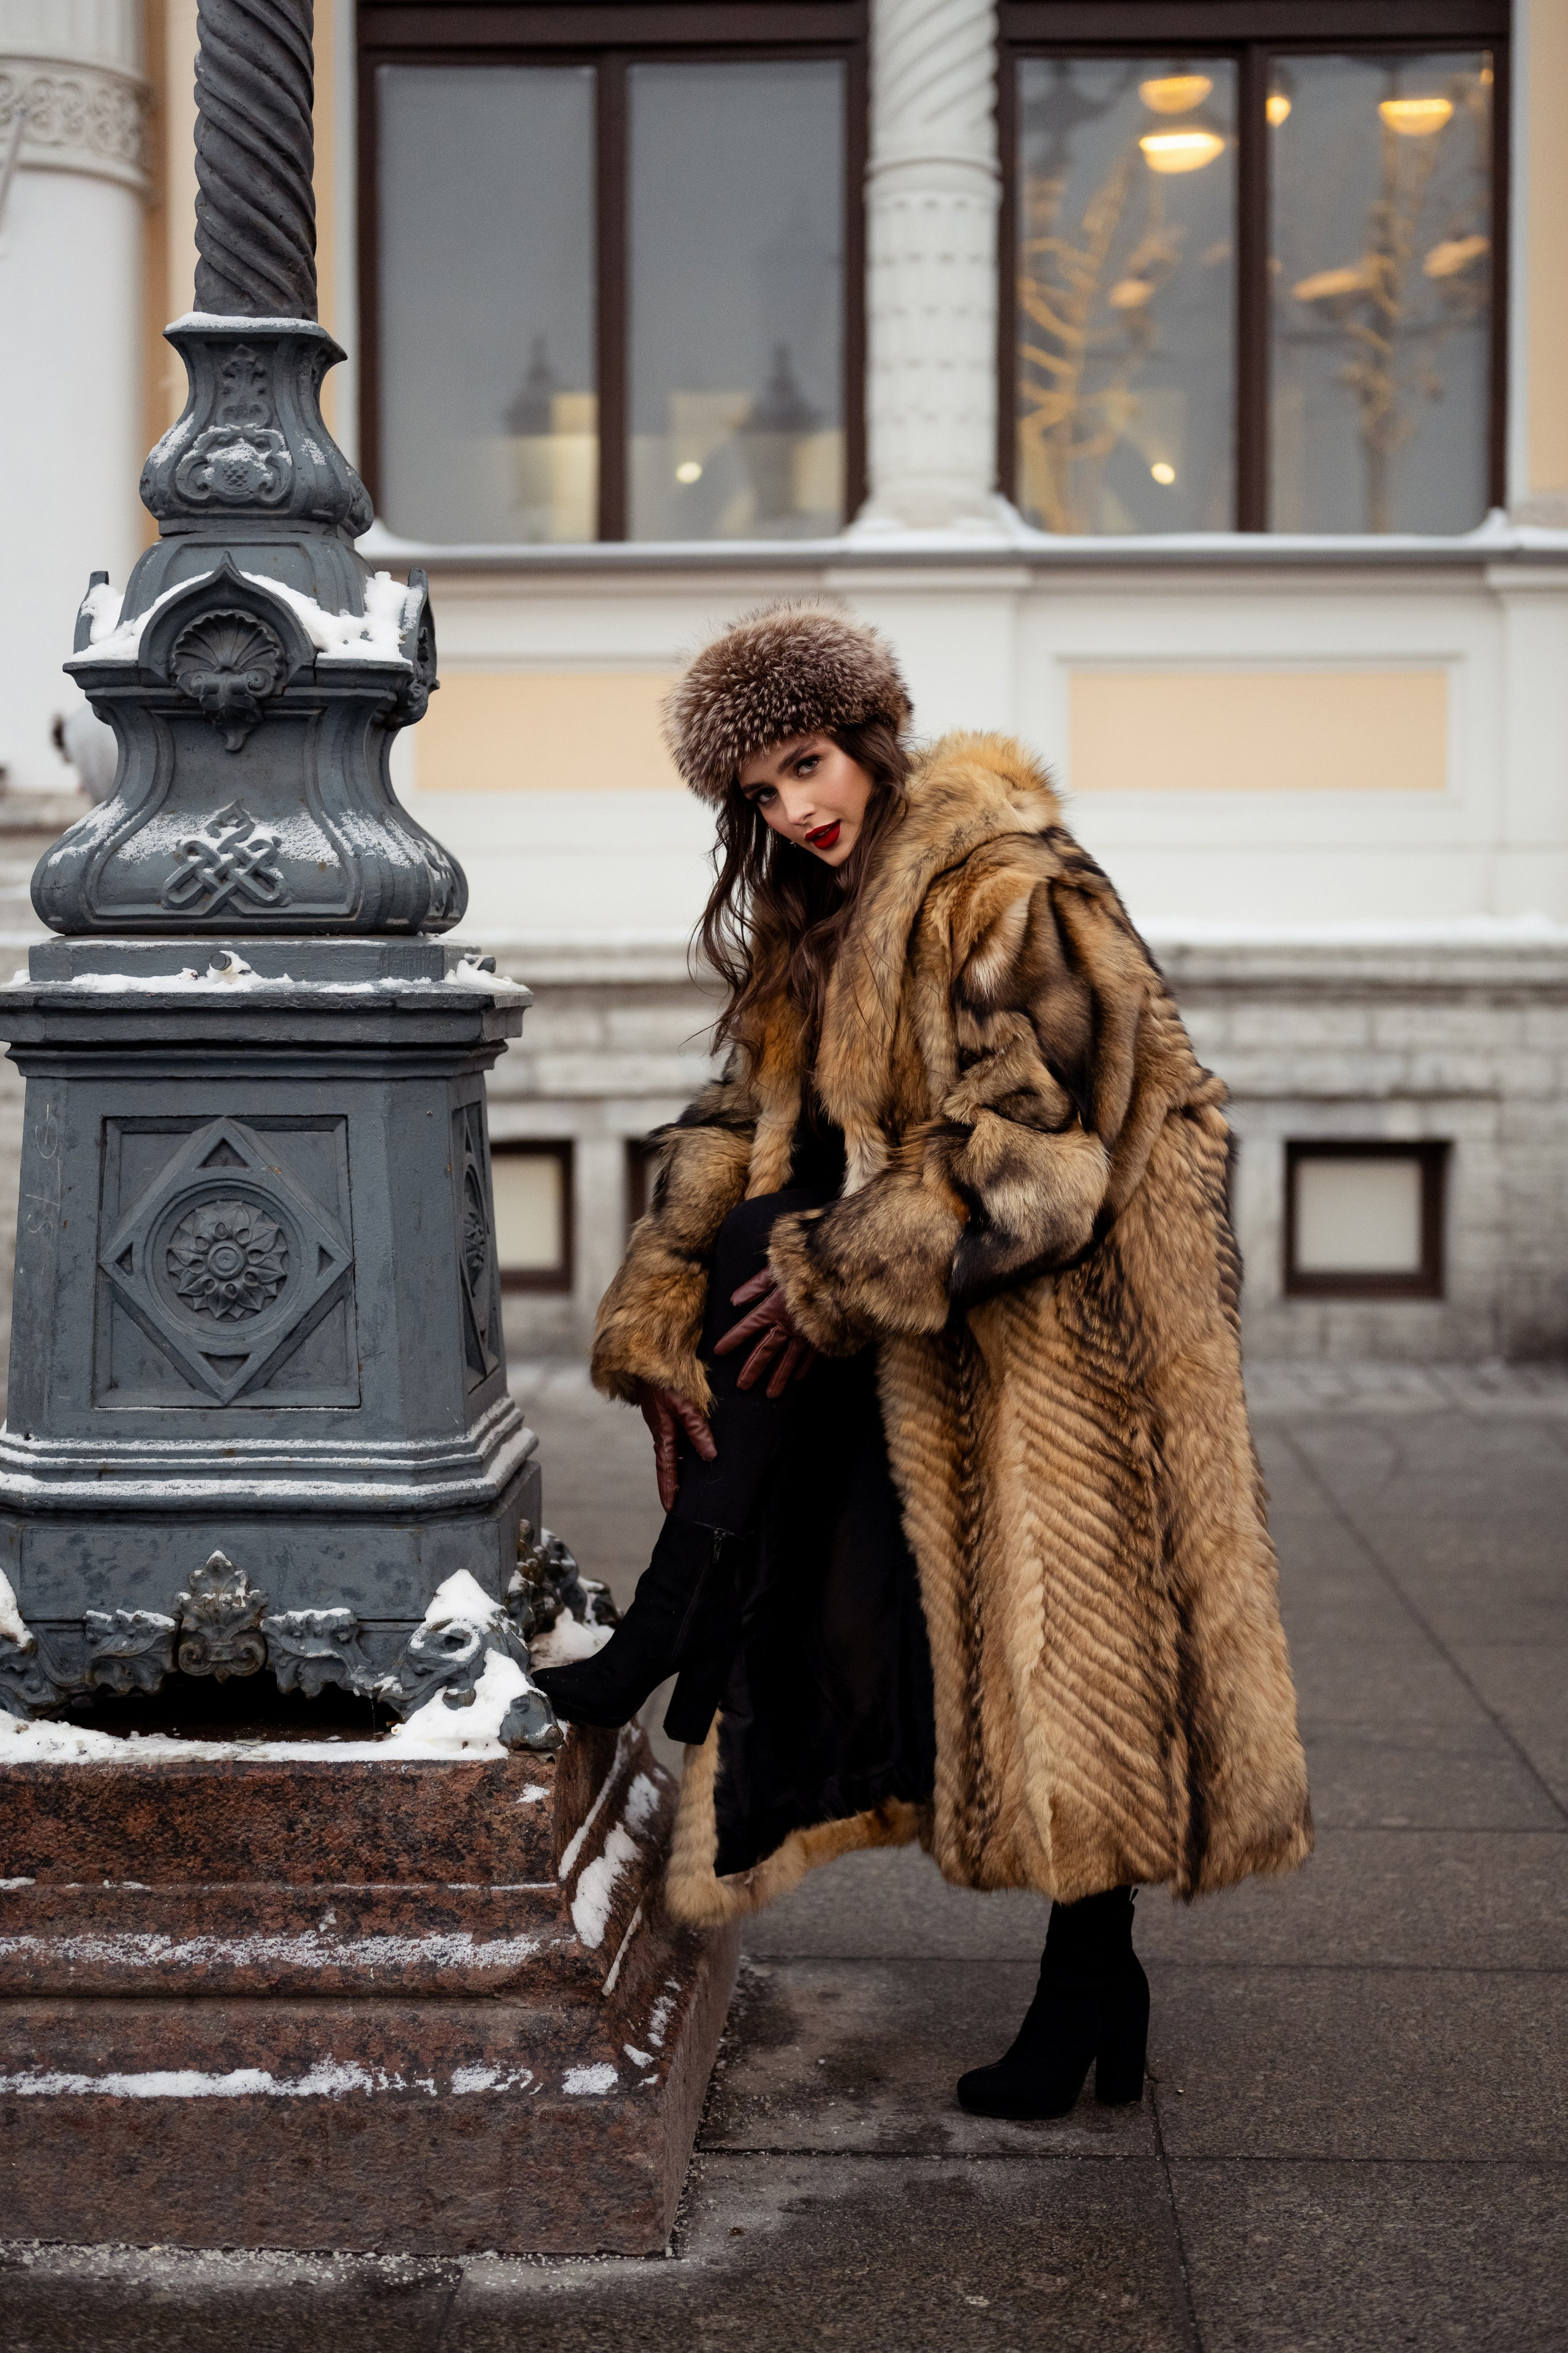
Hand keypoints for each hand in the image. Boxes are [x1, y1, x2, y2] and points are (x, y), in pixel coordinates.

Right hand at [635, 1383, 715, 1513]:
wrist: (646, 1363)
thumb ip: (697, 1428)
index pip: (667, 1469)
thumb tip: (710, 1455)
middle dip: (671, 1484)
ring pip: (670, 1453)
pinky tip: (690, 1453)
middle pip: (667, 1465)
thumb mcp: (683, 1405)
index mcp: (663, 1436)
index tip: (669, 1509)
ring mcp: (661, 1425)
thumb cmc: (664, 1382)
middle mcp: (660, 1434)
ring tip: (687, 1484)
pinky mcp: (664, 1416)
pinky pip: (672, 1441)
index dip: (669, 1489)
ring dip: (677, 1469)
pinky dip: (680, 1452)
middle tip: (677, 1504)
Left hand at [712, 1269, 817, 1398]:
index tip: (719, 1352)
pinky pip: (810, 1354)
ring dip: (779, 1377)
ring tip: (770, 1395)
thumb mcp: (777, 1271)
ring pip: (789, 1359)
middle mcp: (787, 1324)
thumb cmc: (807, 1268)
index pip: (748, 1326)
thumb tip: (735, 1301)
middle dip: (753, 1368)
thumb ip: (756, 1286)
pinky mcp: (821, 1334)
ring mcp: (805, 1332)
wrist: (840, 1275)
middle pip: (766, 1350)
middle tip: (742, 1386)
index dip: (733, 1339)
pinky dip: (803, 1366)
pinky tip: (797, 1378)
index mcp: (773, 1308)